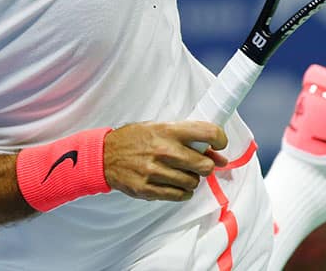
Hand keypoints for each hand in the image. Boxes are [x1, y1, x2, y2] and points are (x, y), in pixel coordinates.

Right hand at [103, 121, 227, 201]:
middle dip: (206, 165)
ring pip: (193, 182)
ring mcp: (156, 172)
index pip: (208, 132)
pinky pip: (180, 195)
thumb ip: (188, 139)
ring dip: (191, 179)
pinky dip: (182, 191)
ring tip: (179, 172)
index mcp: (168, 130)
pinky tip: (173, 183)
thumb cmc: (134, 139)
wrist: (104, 155)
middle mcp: (164, 150)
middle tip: (197, 163)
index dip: (220, 139)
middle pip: (205, 165)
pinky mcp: (149, 189)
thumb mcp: (159, 128)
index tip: (219, 145)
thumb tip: (219, 156)